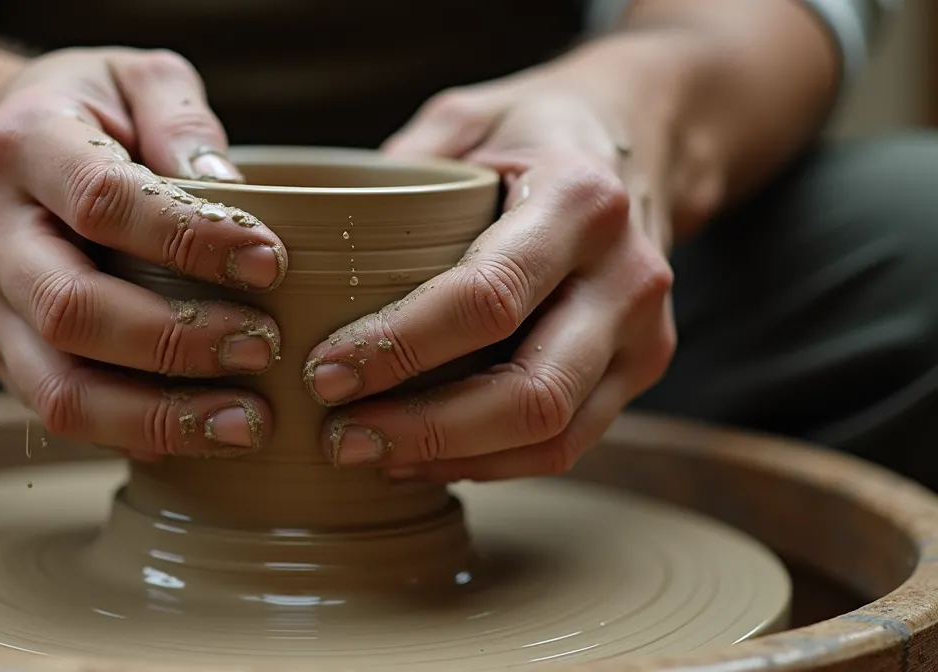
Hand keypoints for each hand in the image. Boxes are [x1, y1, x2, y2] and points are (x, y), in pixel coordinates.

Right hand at [0, 48, 287, 460]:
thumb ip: (181, 117)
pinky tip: (200, 435)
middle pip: (71, 308)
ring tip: (244, 424)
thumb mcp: (138, 78)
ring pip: (58, 387)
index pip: (103, 201)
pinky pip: (60, 413)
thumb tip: (228, 189)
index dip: (188, 239)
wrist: (1, 152)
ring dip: (156, 417)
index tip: (269, 262)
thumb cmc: (92, 112)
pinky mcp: (2, 353)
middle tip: (262, 349)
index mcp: (24, 144)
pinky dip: (135, 434)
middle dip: (175, 340)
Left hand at [306, 44, 688, 481]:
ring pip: (553, 433)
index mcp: (580, 199)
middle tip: (340, 437)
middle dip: (425, 426)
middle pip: (531, 390)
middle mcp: (627, 273)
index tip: (324, 371)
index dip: (401, 347)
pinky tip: (421, 456)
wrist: (646, 139)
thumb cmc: (533, 131)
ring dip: (452, 457)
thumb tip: (309, 243)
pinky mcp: (641, 370)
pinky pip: (567, 443)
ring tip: (369, 455)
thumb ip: (396, 170)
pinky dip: (488, 463)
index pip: (488, 296)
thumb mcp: (465, 118)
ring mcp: (645, 332)